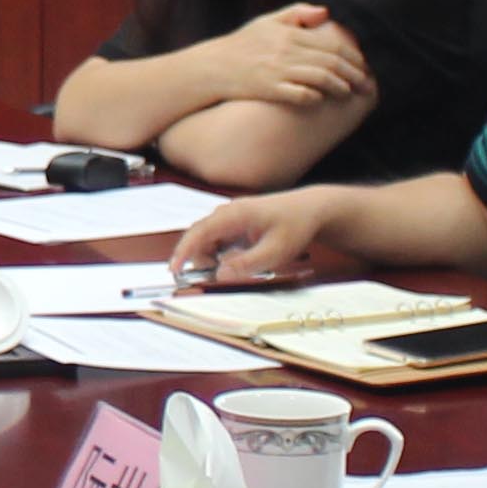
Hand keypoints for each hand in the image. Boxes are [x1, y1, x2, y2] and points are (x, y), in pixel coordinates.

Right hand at [171, 183, 344, 284]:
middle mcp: (228, 212)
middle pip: (199, 237)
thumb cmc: (295, 225)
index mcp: (234, 214)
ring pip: (207, 239)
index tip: (175, 269)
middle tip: (209, 278)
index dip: (183, 251)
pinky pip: (218, 240)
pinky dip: (219, 254)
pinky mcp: (236, 223)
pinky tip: (236, 262)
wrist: (312, 209)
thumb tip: (220, 274)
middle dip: (197, 259)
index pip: (199, 232)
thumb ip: (246, 264)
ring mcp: (231, 217)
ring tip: (231, 270)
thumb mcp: (274, 251)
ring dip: (210, 258)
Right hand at [214, 4, 373, 112]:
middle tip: (366, 84)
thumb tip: (326, 12)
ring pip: (320, 78)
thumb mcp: (266, 22)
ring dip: (339, 87)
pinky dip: (314, 97)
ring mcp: (277, 70)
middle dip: (354, 74)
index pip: (331, 44)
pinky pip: (299, 94)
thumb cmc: (241, 45)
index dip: (353, 57)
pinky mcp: (268, 89)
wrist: (212, 67)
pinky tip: (320, 100)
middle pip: (331, 62)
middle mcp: (285, 50)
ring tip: (348, 93)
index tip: (364, 66)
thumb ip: (296, 13)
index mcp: (289, 33)